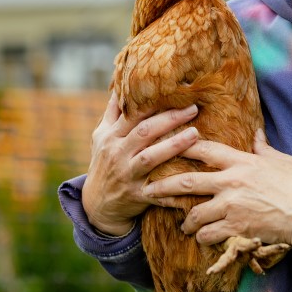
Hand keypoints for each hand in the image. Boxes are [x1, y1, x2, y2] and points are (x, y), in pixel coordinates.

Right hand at [81, 94, 200, 236]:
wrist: (96, 204)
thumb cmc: (104, 164)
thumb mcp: (101, 138)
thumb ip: (112, 113)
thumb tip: (120, 86)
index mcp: (111, 136)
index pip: (133, 114)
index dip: (153, 102)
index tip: (175, 91)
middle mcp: (118, 153)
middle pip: (144, 132)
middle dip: (169, 118)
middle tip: (193, 108)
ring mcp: (127, 174)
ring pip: (151, 157)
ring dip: (174, 145)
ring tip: (195, 133)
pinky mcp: (137, 195)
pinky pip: (158, 190)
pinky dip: (174, 186)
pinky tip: (193, 177)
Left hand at [144, 129, 291, 254]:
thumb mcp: (283, 161)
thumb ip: (264, 149)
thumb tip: (256, 134)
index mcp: (242, 162)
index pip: (204, 149)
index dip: (182, 145)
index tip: (165, 143)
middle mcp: (231, 182)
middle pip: (187, 182)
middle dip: (163, 186)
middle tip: (147, 189)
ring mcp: (231, 206)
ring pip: (194, 213)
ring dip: (186, 220)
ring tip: (183, 224)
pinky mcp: (235, 228)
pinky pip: (208, 233)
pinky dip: (203, 237)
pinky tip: (202, 238)